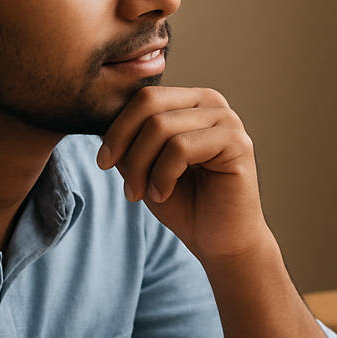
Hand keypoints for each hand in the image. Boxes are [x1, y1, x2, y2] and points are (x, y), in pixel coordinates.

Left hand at [97, 86, 269, 263]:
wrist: (220, 241)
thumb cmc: (185, 204)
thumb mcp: (144, 167)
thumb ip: (128, 140)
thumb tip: (99, 120)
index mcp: (190, 101)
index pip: (143, 96)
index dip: (116, 128)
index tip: (104, 162)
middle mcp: (211, 102)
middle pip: (150, 104)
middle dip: (126, 146)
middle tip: (126, 185)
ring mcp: (227, 119)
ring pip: (161, 126)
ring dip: (142, 167)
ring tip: (143, 194)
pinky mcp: (237, 142)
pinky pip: (181, 147)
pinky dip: (162, 175)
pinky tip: (163, 194)